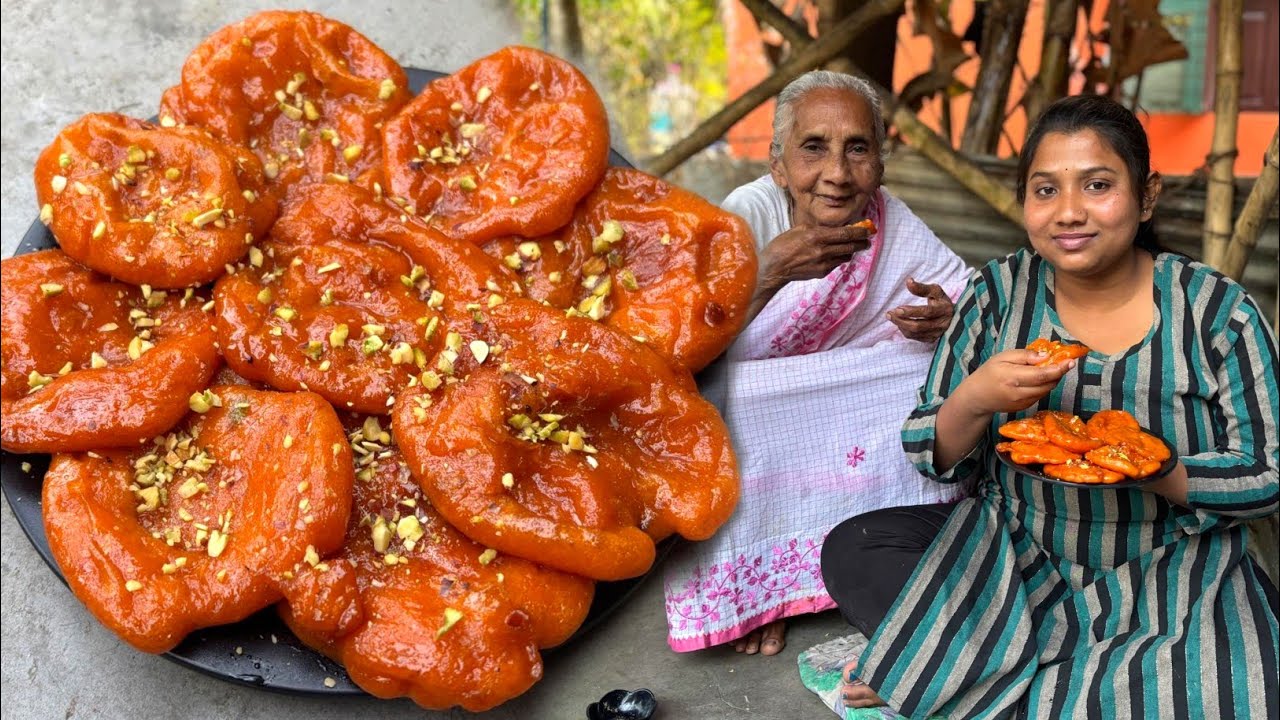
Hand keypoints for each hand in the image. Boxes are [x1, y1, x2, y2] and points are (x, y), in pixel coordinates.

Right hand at [758, 224, 871, 289]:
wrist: (773, 268)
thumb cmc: (783, 245)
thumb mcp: (799, 229)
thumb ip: (818, 228)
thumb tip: (834, 228)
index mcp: (817, 236)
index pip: (846, 233)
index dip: (860, 232)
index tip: (868, 230)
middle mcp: (822, 250)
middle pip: (850, 246)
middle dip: (862, 243)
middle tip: (867, 240)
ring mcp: (823, 263)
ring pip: (846, 256)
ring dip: (850, 251)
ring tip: (851, 247)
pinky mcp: (821, 273)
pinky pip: (836, 264)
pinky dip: (838, 259)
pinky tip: (833, 255)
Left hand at [888, 278, 952, 342]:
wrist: (951, 316)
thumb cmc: (940, 300)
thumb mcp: (935, 291)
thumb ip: (922, 288)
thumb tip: (908, 281)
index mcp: (944, 310)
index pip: (927, 312)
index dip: (911, 311)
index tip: (897, 308)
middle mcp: (942, 324)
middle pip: (918, 326)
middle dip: (901, 320)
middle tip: (889, 313)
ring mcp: (937, 333)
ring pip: (915, 333)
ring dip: (900, 325)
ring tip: (891, 316)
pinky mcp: (931, 340)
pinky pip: (914, 337)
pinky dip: (904, 330)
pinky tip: (899, 322)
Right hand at [955, 348, 1075, 416]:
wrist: (977, 397)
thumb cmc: (989, 373)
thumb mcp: (1002, 357)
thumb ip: (1025, 355)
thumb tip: (1045, 357)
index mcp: (1012, 377)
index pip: (1042, 374)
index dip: (1059, 368)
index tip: (1070, 361)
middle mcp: (1019, 393)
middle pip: (1048, 383)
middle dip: (1059, 373)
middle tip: (1064, 362)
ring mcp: (1022, 402)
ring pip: (1047, 390)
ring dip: (1052, 379)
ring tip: (1049, 369)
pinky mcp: (1024, 407)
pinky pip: (1040, 395)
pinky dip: (1043, 386)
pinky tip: (1037, 379)